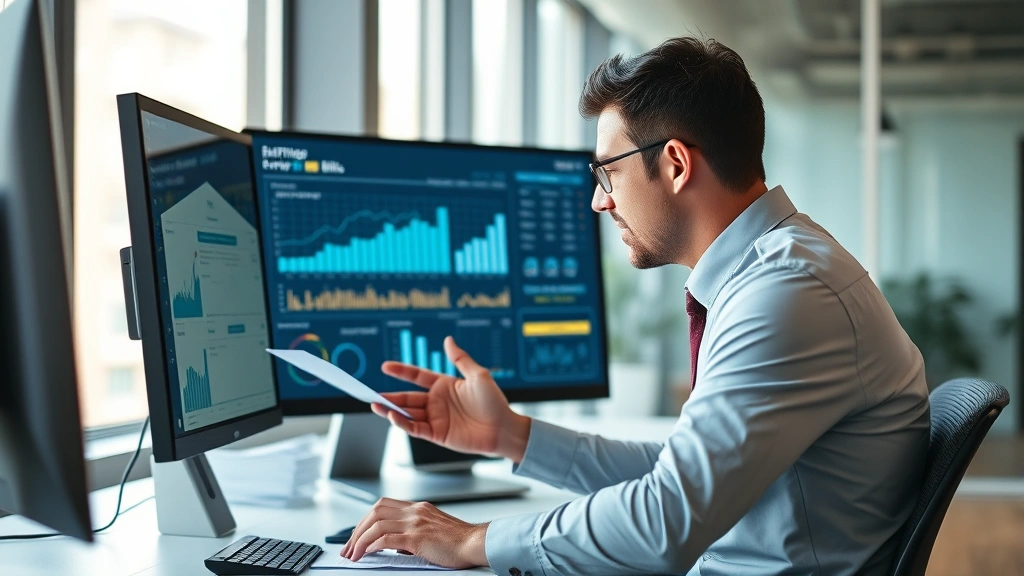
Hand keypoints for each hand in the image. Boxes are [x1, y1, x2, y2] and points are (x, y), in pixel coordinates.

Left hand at [340, 498, 488, 568]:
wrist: (476, 543)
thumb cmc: (459, 541)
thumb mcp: (433, 530)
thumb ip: (414, 532)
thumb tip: (394, 544)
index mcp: (419, 508)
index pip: (383, 506)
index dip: (366, 520)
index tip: (357, 535)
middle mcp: (415, 511)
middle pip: (375, 512)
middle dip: (357, 530)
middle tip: (348, 547)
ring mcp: (416, 522)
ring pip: (377, 524)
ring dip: (360, 540)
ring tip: (352, 554)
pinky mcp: (418, 537)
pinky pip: (386, 538)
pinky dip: (371, 545)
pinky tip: (365, 554)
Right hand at [374, 336, 530, 461]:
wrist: (503, 428)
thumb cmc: (495, 401)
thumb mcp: (477, 375)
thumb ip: (460, 359)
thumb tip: (448, 339)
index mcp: (444, 386)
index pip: (417, 376)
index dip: (402, 371)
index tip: (385, 366)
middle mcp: (437, 402)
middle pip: (408, 397)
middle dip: (390, 396)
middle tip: (371, 393)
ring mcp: (435, 419)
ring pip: (408, 413)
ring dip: (391, 410)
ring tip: (375, 405)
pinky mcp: (437, 434)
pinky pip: (415, 428)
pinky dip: (403, 423)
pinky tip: (393, 416)